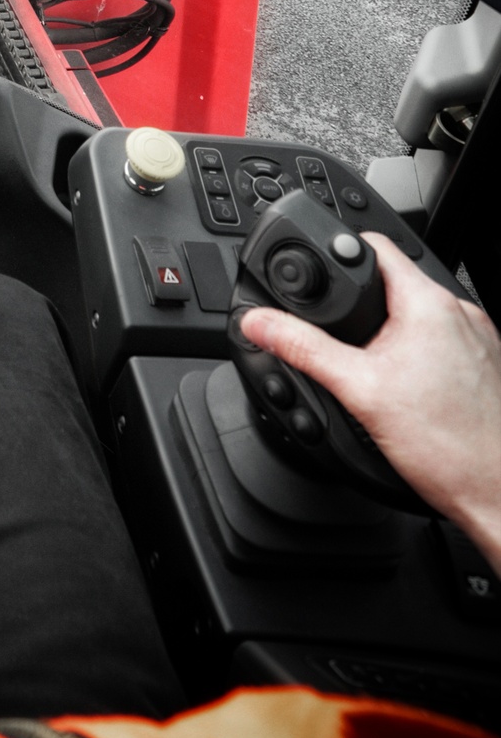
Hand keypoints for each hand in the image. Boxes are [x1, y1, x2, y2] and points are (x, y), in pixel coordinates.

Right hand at [240, 234, 500, 567]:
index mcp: (428, 303)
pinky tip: (415, 391)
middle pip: (395, 282)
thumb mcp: (358, 392)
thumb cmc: (447, 447)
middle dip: (364, 305)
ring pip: (420, 314)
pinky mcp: (487, 362)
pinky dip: (422, 354)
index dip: (338, 252)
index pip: (374, 246)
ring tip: (383, 373)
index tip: (320, 273)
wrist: (495, 491)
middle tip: (349, 344)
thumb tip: (259, 323)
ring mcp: (479, 337)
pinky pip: (444, 339)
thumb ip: (303, 349)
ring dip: (394, 331)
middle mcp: (460, 311)